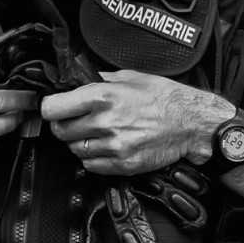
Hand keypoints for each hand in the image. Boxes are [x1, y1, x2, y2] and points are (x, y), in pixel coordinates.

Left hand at [41, 69, 233, 174]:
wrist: (193, 124)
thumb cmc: (165, 98)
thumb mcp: (130, 78)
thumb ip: (98, 81)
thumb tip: (75, 82)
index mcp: (102, 97)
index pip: (52, 109)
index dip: (50, 108)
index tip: (54, 108)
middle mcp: (104, 122)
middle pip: (60, 131)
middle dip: (64, 125)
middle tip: (76, 121)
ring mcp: (112, 146)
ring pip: (73, 149)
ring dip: (79, 142)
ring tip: (96, 133)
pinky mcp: (121, 165)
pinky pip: (89, 165)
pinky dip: (92, 157)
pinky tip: (104, 146)